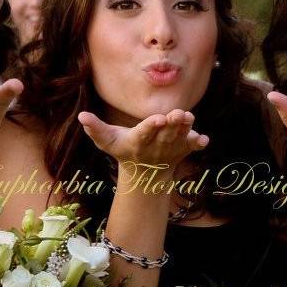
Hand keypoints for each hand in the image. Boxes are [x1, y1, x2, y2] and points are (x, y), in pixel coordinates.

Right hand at [78, 109, 208, 170]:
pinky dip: (198, 144)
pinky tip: (204, 140)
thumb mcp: (107, 141)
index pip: (145, 132)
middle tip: (179, 113)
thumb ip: (95, 129)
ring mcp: (171, 149)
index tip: (159, 118)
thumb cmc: (124, 150)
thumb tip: (82, 115)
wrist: (145, 174)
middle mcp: (156, 146)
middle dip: (173, 124)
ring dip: (186, 129)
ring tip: (189, 117)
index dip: (152, 126)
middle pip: (165, 134)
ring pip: (180, 138)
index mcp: (138, 141)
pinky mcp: (183, 149)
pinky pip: (192, 147)